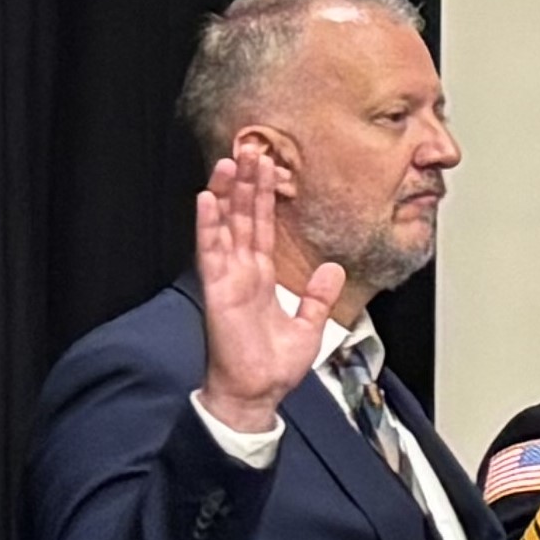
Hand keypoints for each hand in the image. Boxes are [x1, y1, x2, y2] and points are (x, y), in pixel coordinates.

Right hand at [190, 148, 333, 428]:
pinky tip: (207, 200)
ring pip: (225, 226)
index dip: (266, 197)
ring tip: (229, 162)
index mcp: (262, 277)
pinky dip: (209, 226)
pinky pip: (212, 252)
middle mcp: (242, 271)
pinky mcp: (219, 290)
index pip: (263, 227)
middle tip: (250, 148)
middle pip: (244, 218)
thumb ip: (319, 297)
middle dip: (248, 184)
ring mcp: (228, 277)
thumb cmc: (274, 364)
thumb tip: (332, 269)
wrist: (257, 391)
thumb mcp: (309, 325)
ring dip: (226, 194)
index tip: (271, 168)